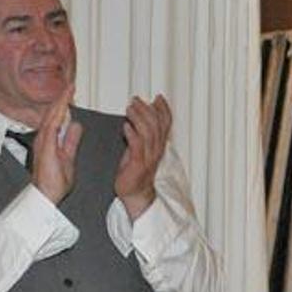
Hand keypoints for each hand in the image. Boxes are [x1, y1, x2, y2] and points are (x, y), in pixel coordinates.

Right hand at [32, 84, 82, 204]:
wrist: (46, 195)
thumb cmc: (54, 181)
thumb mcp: (68, 157)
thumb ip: (70, 141)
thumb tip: (75, 125)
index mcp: (49, 140)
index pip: (57, 118)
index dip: (64, 105)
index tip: (71, 94)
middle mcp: (44, 138)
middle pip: (53, 113)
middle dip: (62, 98)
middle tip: (70, 85)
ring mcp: (43, 141)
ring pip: (52, 116)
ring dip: (60, 102)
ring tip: (68, 89)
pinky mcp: (45, 145)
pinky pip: (52, 124)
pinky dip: (58, 113)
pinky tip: (64, 104)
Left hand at [115, 94, 170, 219]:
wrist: (134, 193)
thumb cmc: (134, 170)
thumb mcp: (141, 148)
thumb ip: (143, 132)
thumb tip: (141, 114)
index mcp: (159, 145)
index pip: (166, 124)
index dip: (164, 110)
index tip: (159, 98)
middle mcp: (156, 150)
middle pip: (157, 126)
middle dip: (147, 110)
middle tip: (136, 100)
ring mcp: (148, 158)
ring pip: (148, 134)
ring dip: (139, 118)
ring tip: (130, 108)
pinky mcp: (137, 165)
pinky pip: (137, 147)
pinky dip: (132, 135)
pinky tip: (126, 126)